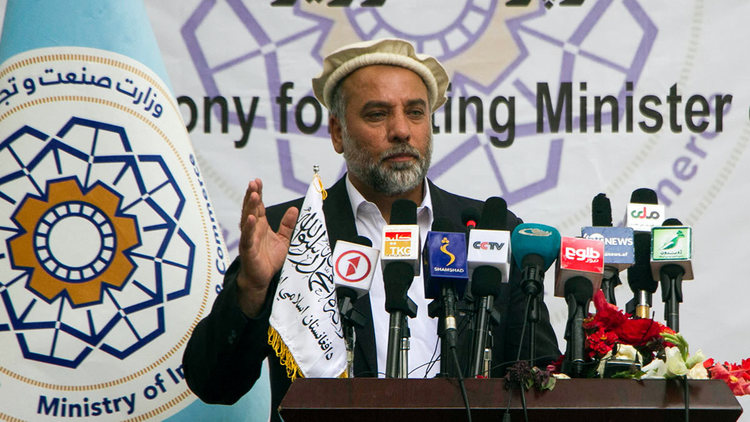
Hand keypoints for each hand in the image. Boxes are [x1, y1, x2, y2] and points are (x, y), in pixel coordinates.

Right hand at [236, 178, 297, 316]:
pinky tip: (250, 218)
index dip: (258, 193)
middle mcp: (253, 230)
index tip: (257, 181)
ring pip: (248, 219)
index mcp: (261, 226)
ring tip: (253, 194)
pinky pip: (247, 237)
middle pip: (251, 209)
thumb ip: (287, 225)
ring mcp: (249, 239)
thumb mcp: (283, 240)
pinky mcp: (248, 250)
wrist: (261, 279)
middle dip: (252, 195)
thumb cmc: (269, 260)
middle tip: (253, 182)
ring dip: (250, 206)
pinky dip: (249, 227)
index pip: (259, 206)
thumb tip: (294, 209)